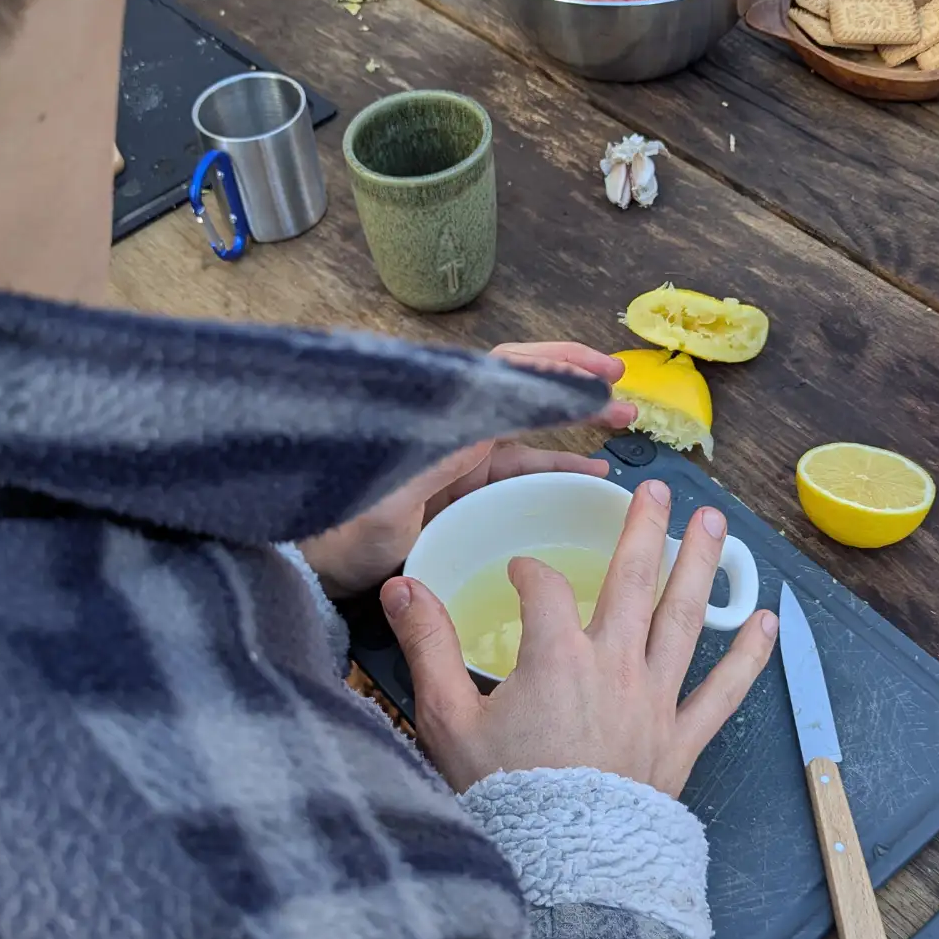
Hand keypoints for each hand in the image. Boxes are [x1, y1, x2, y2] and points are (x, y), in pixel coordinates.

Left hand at [296, 342, 635, 597]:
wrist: (316, 572)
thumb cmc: (343, 535)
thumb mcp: (387, 502)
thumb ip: (435, 463)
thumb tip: (486, 423)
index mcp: (436, 424)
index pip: (503, 376)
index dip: (554, 366)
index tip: (599, 370)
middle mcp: (451, 432)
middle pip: (521, 392)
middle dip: (573, 383)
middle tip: (622, 386)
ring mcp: (458, 462)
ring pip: (528, 432)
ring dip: (574, 424)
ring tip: (622, 422)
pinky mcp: (461, 491)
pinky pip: (517, 471)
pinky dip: (556, 468)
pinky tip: (590, 472)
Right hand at [379, 479, 778, 795]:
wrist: (558, 870)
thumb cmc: (502, 799)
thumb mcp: (447, 720)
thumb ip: (427, 646)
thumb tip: (402, 588)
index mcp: (557, 657)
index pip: (547, 588)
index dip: (531, 571)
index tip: (520, 572)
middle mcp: (614, 667)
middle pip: (634, 580)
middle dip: (644, 528)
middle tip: (659, 488)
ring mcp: (654, 702)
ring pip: (684, 619)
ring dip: (700, 566)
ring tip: (715, 522)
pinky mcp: (680, 741)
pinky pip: (724, 692)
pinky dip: (749, 656)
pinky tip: (769, 622)